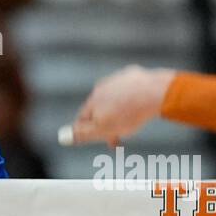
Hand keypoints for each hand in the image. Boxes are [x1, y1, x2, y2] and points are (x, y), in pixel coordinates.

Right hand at [59, 65, 176, 147]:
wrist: (153, 93)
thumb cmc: (127, 114)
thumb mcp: (102, 130)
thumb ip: (82, 133)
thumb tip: (62, 137)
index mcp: (93, 101)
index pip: (83, 118)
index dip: (90, 132)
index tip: (103, 141)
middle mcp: (101, 87)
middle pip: (99, 107)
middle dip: (107, 122)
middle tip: (119, 137)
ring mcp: (117, 79)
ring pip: (114, 97)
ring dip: (119, 110)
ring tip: (131, 121)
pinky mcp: (133, 74)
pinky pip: (130, 89)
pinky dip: (132, 98)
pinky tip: (141, 105)